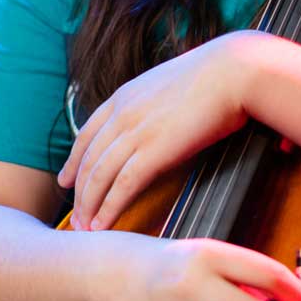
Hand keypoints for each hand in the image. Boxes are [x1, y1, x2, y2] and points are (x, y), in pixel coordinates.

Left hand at [58, 33, 253, 230]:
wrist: (233, 71)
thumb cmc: (215, 75)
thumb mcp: (171, 83)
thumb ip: (155, 101)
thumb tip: (161, 114)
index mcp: (125, 96)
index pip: (87, 134)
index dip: (73, 161)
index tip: (67, 181)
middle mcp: (123, 114)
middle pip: (88, 160)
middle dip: (78, 193)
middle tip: (75, 217)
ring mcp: (136, 132)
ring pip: (98, 177)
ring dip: (89, 207)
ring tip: (86, 230)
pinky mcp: (154, 151)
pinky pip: (122, 187)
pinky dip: (109, 209)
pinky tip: (103, 226)